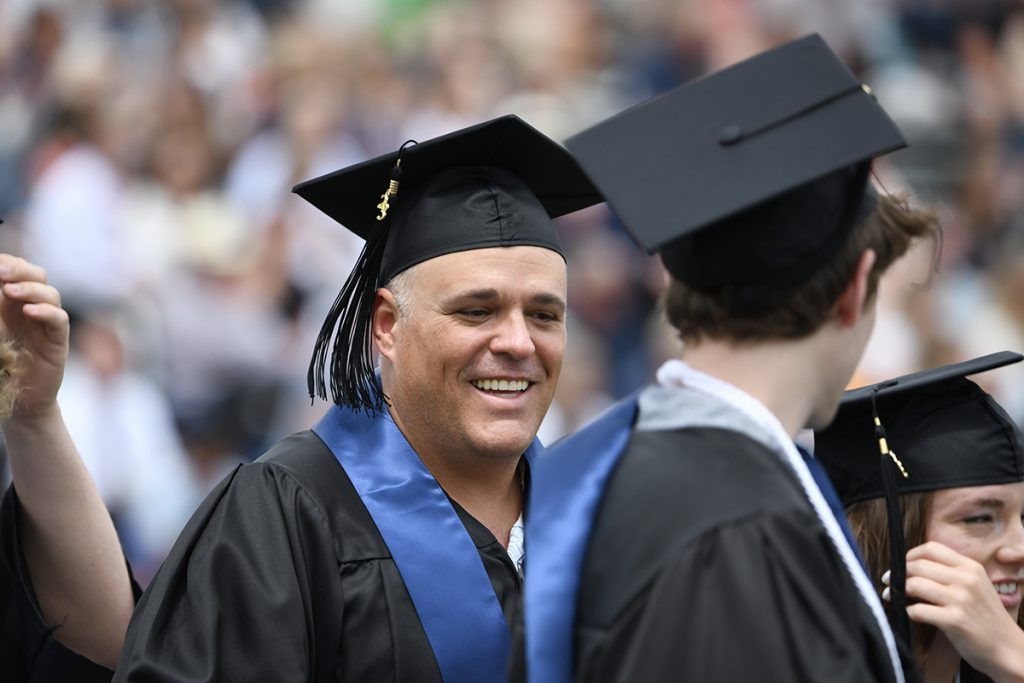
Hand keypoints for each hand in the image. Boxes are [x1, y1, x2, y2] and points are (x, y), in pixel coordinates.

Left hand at [0, 254, 67, 419]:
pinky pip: (58, 320)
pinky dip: (46, 312)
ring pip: (50, 293)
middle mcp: (32, 306)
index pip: (17, 269)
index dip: (8, 262)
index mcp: (13, 300)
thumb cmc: (2, 364)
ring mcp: (47, 323)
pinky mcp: (58, 340)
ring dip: (31, 289)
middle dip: (19, 269)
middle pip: (36, 274)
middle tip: (1, 272)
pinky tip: (29, 312)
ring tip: (11, 292)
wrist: (18, 398)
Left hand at [901, 541, 1023, 679]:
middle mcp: (966, 580)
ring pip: (915, 585)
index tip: (902, 565)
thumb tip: (912, 565)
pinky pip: (918, 610)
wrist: (1008, 649)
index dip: (910, 555)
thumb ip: (950, 573)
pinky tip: (911, 614)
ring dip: (897, 590)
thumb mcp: (975, 586)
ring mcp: (960, 600)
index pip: (931, 548)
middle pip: (918, 565)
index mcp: (970, 567)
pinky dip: (909, 612)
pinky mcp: (954, 621)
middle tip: (890, 581)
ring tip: (892, 595)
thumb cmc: (985, 617)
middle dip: (898, 573)